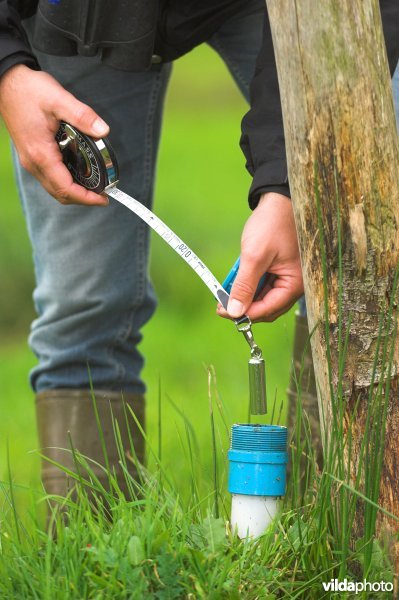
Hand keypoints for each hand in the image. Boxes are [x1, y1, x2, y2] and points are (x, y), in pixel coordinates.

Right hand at [0, 64, 109, 205]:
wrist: (6, 82)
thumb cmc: (29, 90)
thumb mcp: (59, 99)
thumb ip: (82, 116)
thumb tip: (103, 131)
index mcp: (41, 154)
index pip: (65, 188)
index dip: (86, 198)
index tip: (104, 198)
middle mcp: (34, 163)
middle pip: (60, 194)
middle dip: (83, 199)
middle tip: (103, 194)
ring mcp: (31, 161)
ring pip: (54, 188)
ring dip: (74, 192)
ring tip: (95, 186)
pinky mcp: (31, 156)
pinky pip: (50, 178)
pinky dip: (66, 182)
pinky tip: (80, 174)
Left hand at [217, 192, 303, 321]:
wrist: (279, 200)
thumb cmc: (272, 224)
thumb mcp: (254, 256)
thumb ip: (244, 286)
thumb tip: (234, 312)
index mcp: (294, 284)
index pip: (267, 310)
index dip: (244, 313)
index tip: (222, 310)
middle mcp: (295, 285)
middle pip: (267, 308)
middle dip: (244, 307)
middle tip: (221, 303)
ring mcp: (289, 278)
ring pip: (264, 299)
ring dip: (245, 296)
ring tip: (226, 291)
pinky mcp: (282, 271)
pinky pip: (265, 287)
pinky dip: (250, 286)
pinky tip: (236, 281)